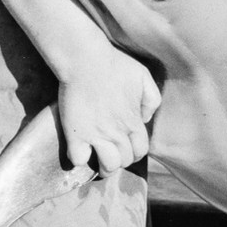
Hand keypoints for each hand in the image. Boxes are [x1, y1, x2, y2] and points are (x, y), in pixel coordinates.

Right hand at [58, 44, 160, 176]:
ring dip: (103, 167)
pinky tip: (79, 149)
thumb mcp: (143, 77)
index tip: (126, 148)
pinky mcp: (76, 134)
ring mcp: (97, 135)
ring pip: (107, 167)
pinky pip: (79, 160)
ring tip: (97, 160)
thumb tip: (145, 119)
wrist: (86, 59)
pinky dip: (79, 158)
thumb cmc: (115, 64)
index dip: (135, 153)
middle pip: (125, 161)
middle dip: (120, 160)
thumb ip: (151, 100)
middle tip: (111, 153)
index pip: (141, 151)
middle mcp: (118, 133)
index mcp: (134, 121)